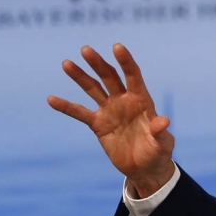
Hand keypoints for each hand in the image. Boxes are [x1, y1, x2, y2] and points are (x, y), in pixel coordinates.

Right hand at [48, 44, 174, 196]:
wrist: (145, 168)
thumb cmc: (158, 152)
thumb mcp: (163, 143)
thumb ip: (160, 131)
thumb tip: (164, 121)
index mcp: (142, 100)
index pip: (133, 76)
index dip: (126, 62)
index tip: (117, 47)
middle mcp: (124, 101)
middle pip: (110, 78)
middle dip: (98, 64)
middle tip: (86, 50)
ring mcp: (110, 111)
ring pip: (93, 89)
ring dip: (80, 77)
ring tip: (67, 64)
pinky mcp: (98, 124)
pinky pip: (80, 113)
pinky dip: (66, 107)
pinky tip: (51, 99)